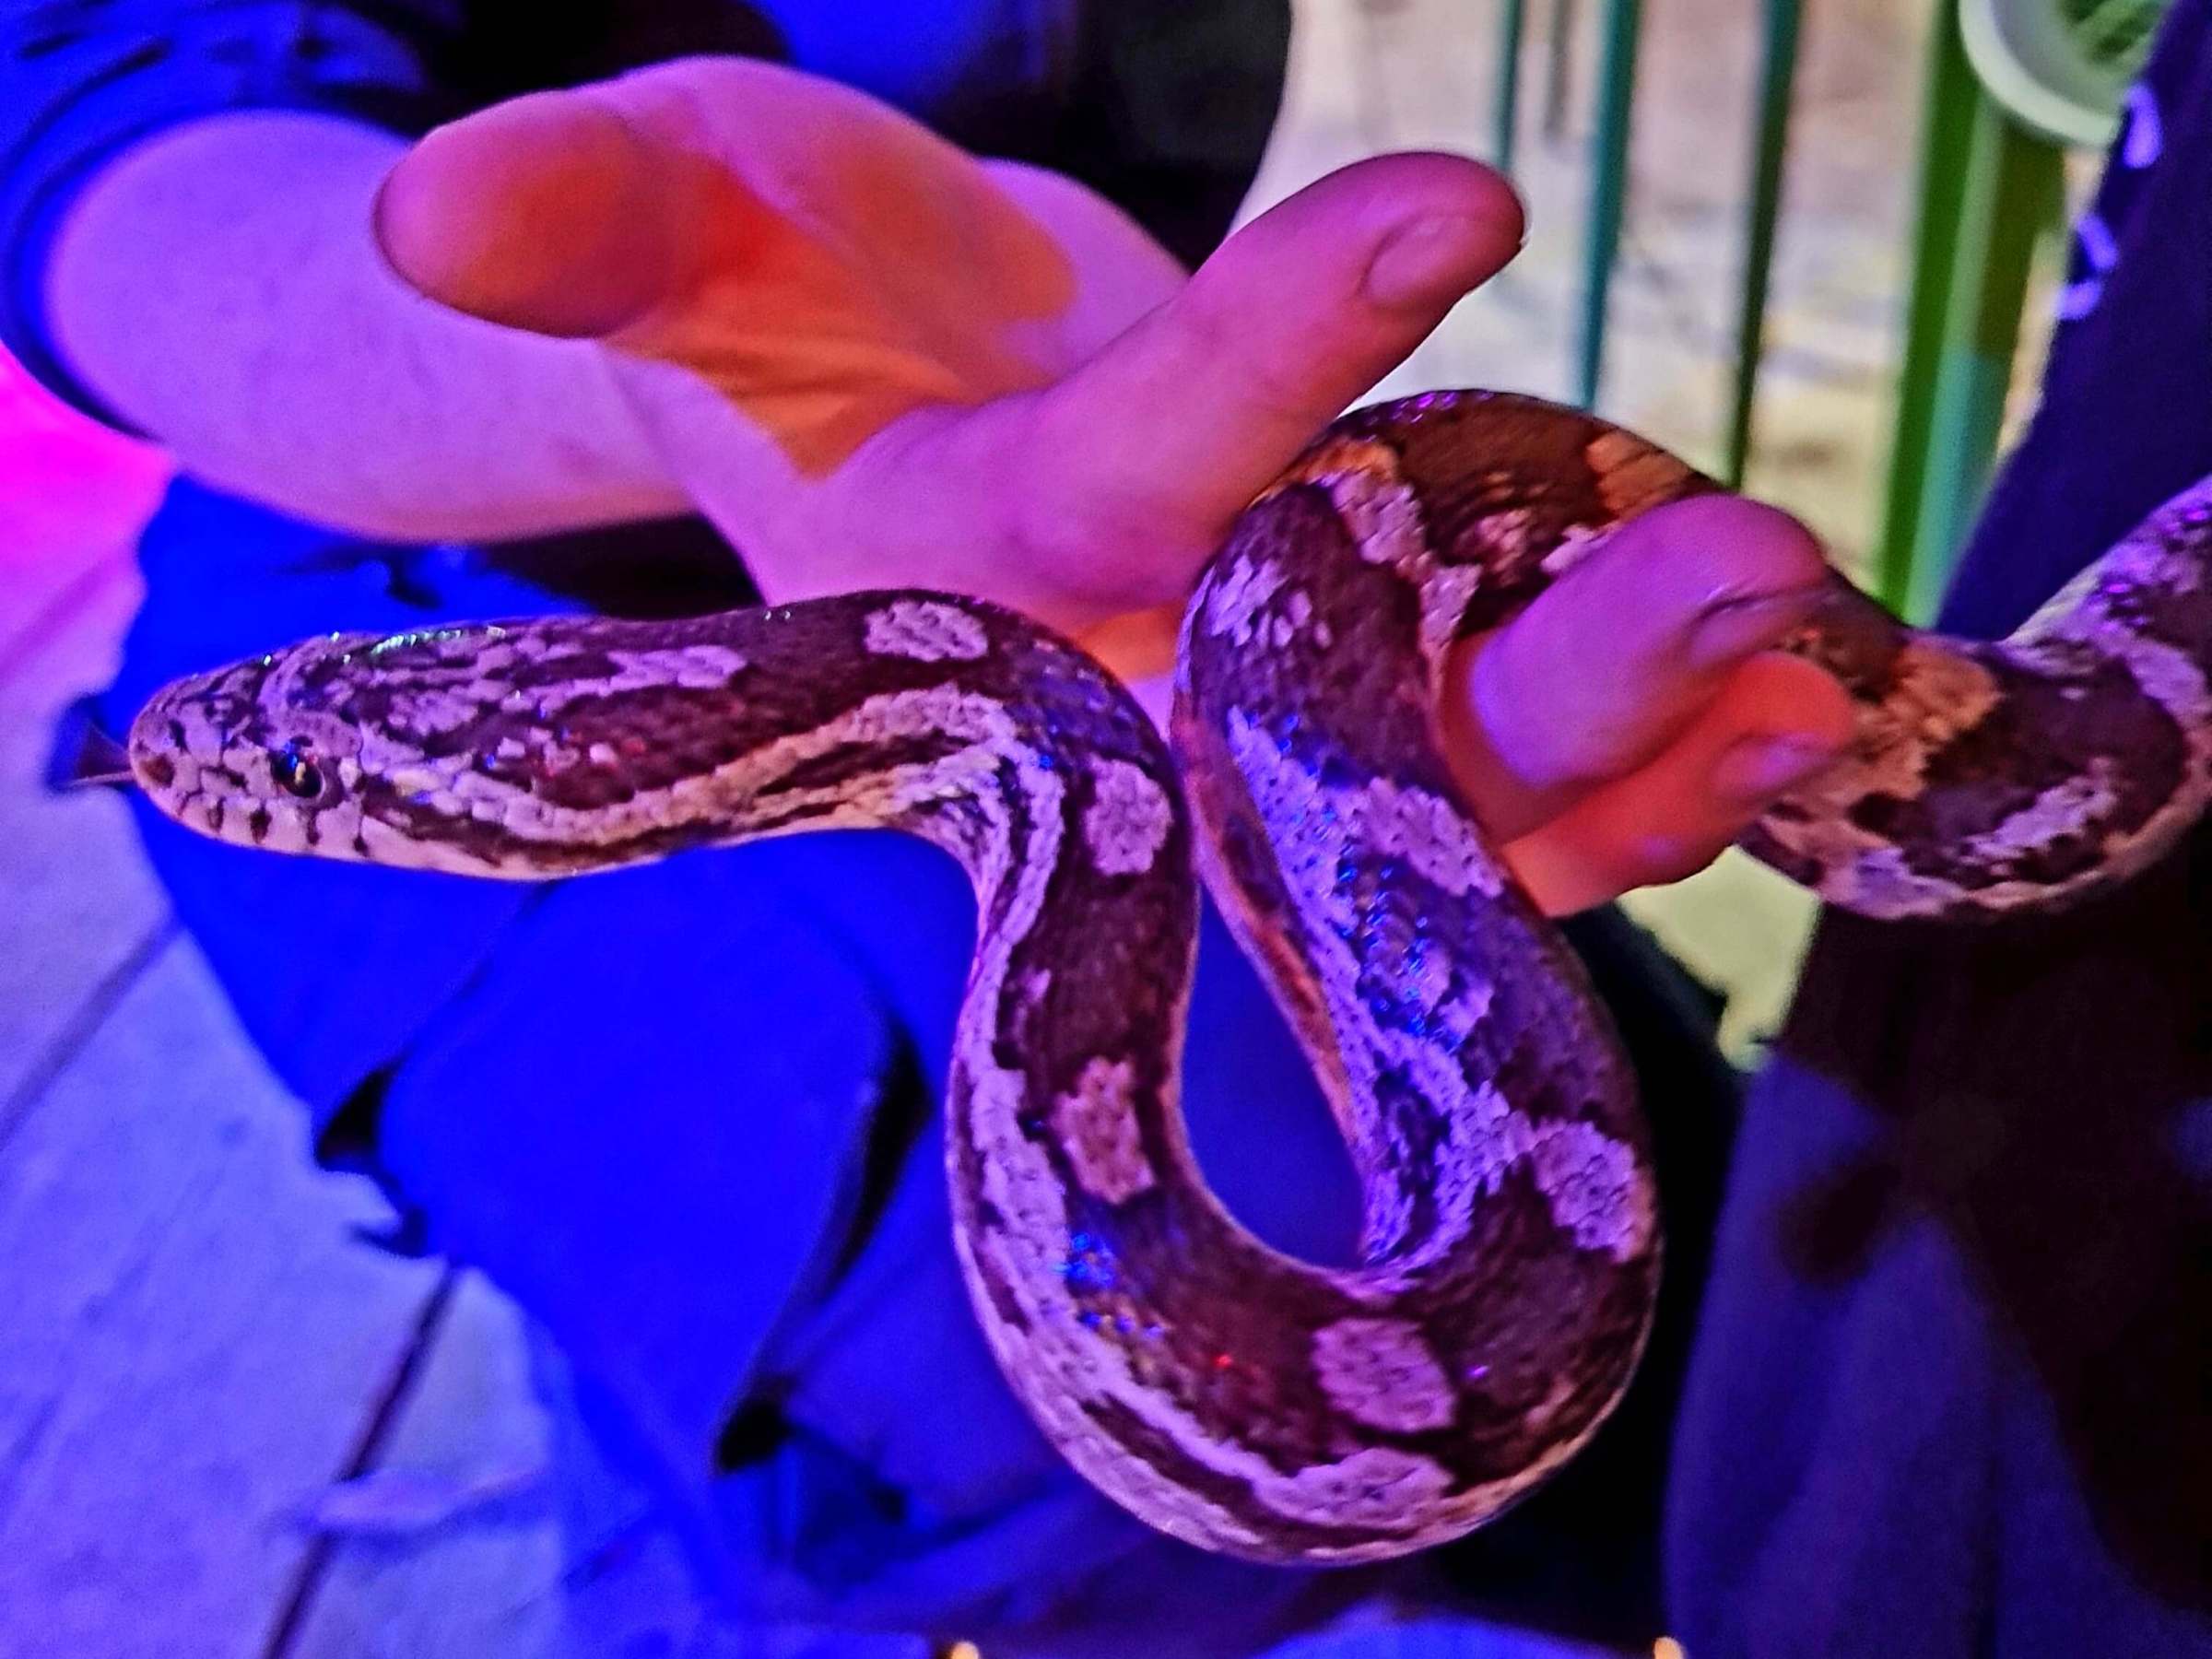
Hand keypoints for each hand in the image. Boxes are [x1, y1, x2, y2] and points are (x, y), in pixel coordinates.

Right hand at [372, 58, 1849, 912]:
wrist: (914, 427)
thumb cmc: (803, 314)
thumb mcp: (702, 227)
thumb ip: (605, 218)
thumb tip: (433, 194)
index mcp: (964, 592)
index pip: (1116, 493)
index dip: (1265, 363)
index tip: (1450, 195)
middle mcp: (1115, 707)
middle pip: (1321, 730)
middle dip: (1530, 673)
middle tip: (1741, 568)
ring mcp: (1241, 748)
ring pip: (1439, 804)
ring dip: (1637, 741)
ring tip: (1812, 656)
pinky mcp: (1341, 749)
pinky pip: (1498, 806)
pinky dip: (1650, 775)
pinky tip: (1803, 713)